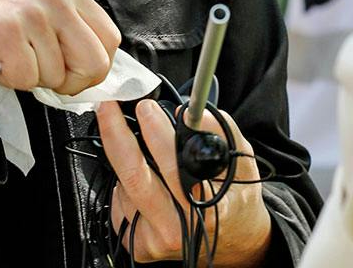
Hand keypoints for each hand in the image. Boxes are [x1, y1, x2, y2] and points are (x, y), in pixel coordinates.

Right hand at [0, 0, 120, 94]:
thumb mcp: (36, 2)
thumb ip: (66, 28)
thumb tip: (93, 73)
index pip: (110, 40)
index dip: (93, 68)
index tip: (69, 74)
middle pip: (95, 64)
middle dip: (70, 83)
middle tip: (41, 75)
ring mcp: (32, 13)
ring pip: (56, 77)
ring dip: (30, 78)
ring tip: (7, 54)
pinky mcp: (7, 32)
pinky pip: (26, 79)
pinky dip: (8, 78)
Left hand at [94, 100, 272, 266]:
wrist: (234, 240)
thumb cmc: (236, 197)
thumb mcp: (241, 160)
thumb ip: (219, 131)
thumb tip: (184, 111)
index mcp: (207, 211)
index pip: (174, 168)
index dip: (156, 134)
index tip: (146, 108)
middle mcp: (178, 230)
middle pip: (134, 176)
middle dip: (116, 134)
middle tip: (110, 107)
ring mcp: (154, 241)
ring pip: (124, 187)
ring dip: (126, 159)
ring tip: (146, 151)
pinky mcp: (139, 245)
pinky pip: (120, 202)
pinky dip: (125, 182)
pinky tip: (146, 180)